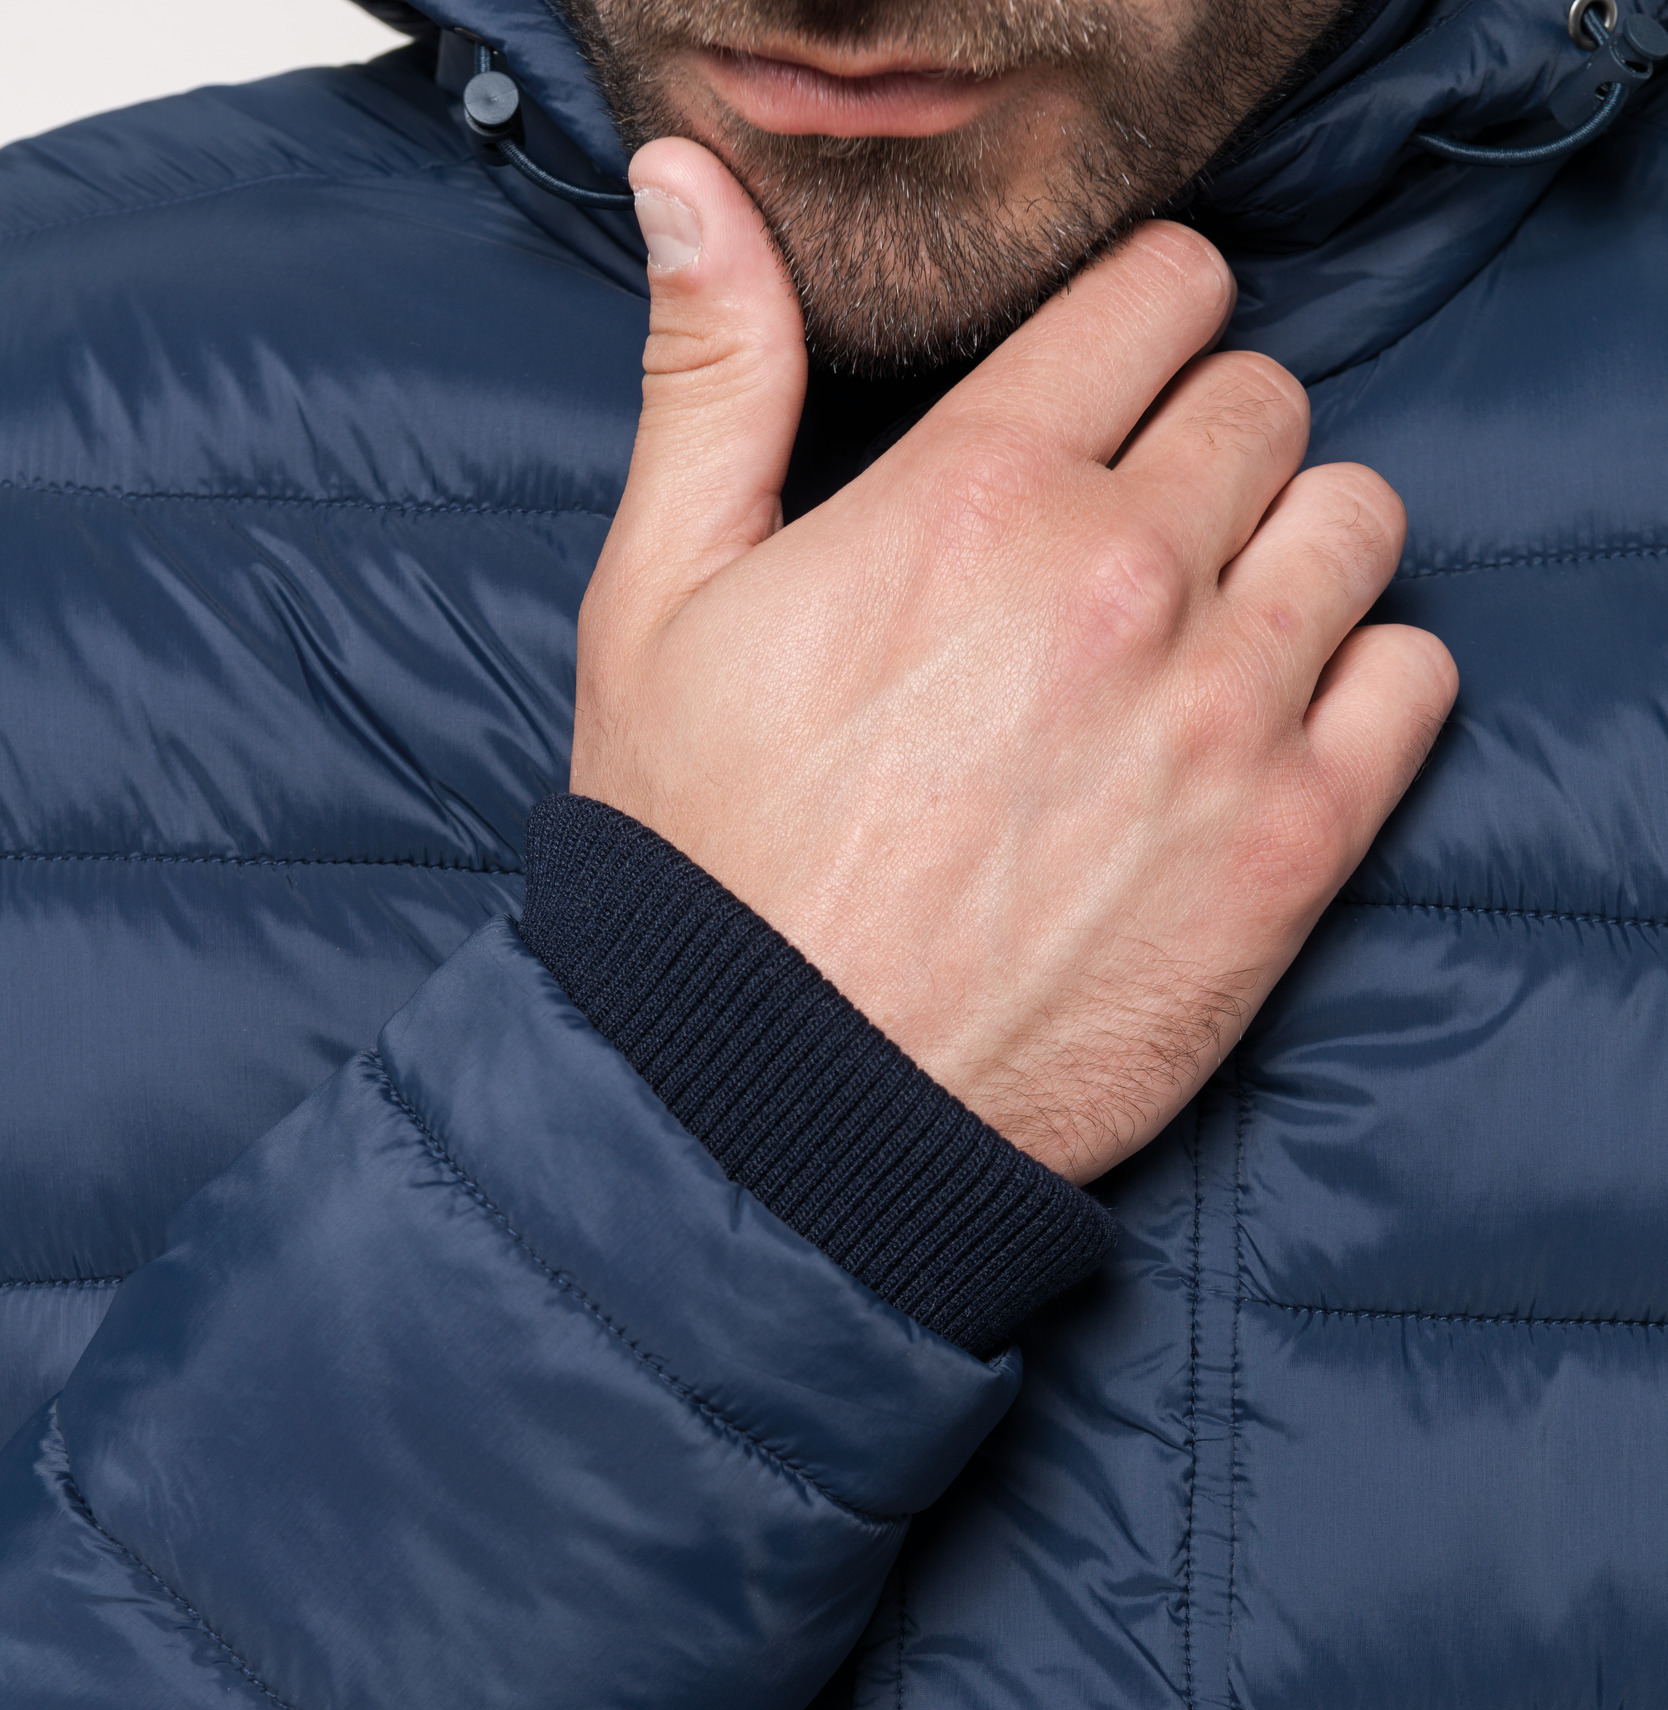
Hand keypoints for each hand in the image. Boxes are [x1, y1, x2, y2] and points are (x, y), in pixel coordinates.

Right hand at [571, 140, 1456, 1183]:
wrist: (776, 1113)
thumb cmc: (705, 869)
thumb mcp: (657, 605)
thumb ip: (712, 376)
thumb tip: (690, 183)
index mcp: (975, 490)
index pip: (1162, 293)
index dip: (1147, 325)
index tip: (1121, 385)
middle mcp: (1123, 575)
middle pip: (1266, 401)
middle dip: (1210, 445)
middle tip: (1140, 539)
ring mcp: (1224, 711)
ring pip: (1359, 522)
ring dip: (1298, 551)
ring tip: (1211, 632)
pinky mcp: (1293, 846)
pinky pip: (1416, 679)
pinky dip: (1369, 683)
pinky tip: (1275, 728)